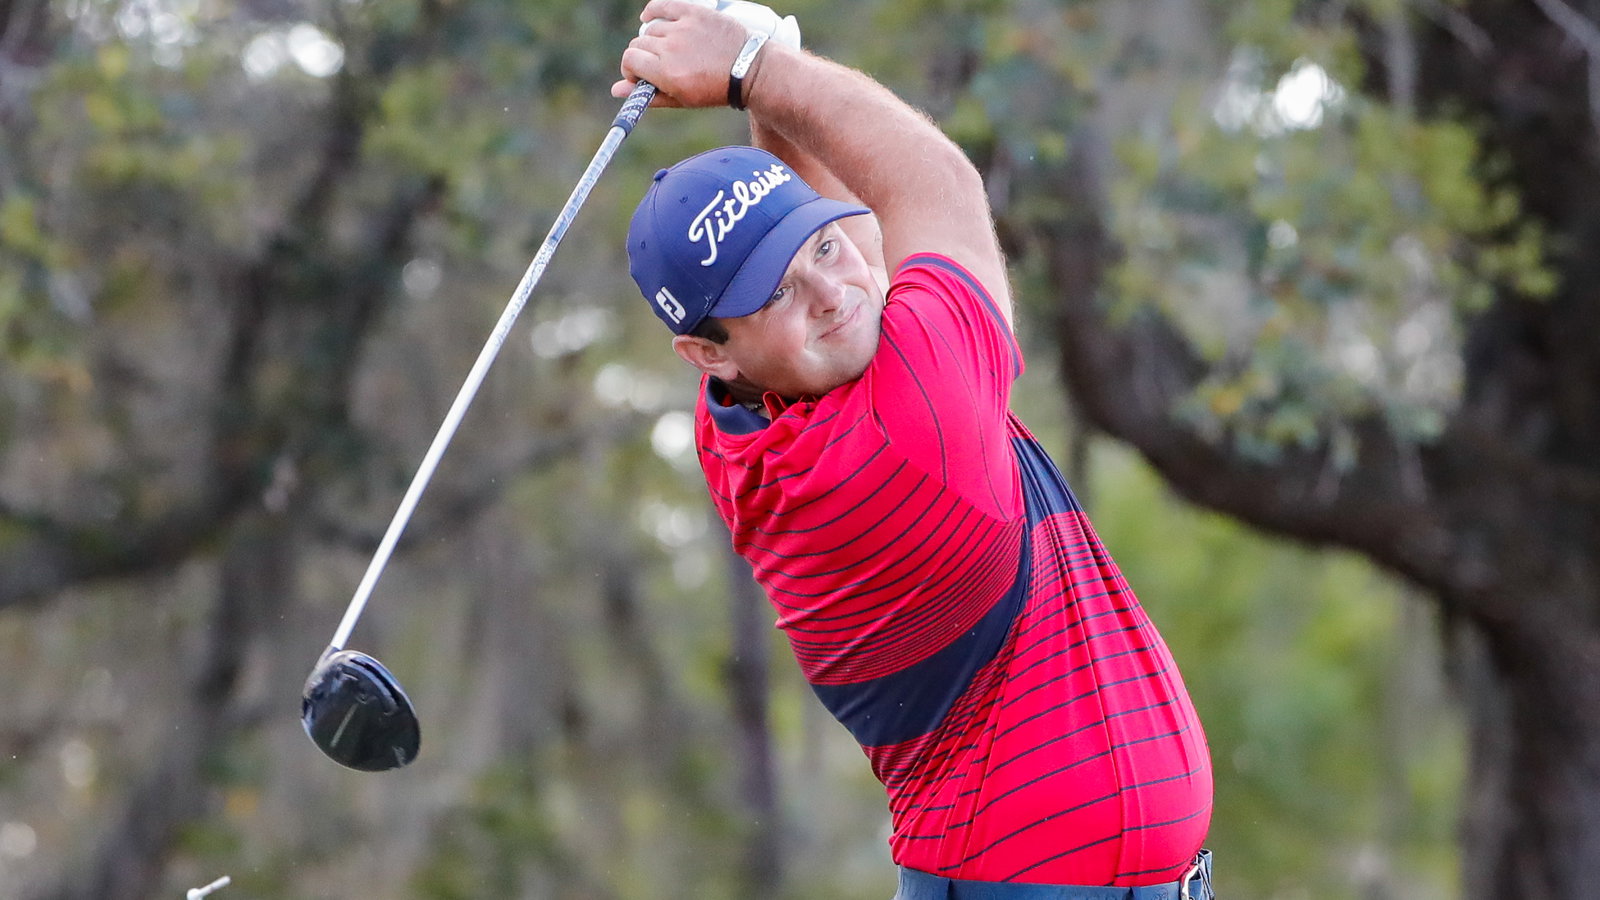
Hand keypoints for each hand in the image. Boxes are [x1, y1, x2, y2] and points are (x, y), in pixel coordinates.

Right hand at [612, 0, 784, 107]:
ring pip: (651, 28)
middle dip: (642, 56)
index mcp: (667, 73)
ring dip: (653, 39)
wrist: (749, 70)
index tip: (639, 75)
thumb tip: (616, 91)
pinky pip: (662, 5)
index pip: (629, 60)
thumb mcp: (682, 98)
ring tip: (667, 48)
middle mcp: (671, 48)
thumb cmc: (714, 89)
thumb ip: (648, 94)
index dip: (631, 69)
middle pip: (638, 44)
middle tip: (656, 64)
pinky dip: (652, 11)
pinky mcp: (694, 12)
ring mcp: (682, 28)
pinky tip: (649, 17)